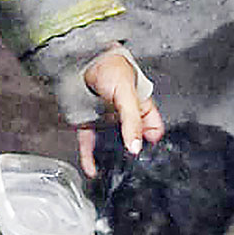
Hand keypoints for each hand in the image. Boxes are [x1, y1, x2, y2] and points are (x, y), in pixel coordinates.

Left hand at [76, 51, 164, 177]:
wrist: (79, 60)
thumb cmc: (109, 67)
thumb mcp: (126, 95)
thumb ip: (132, 121)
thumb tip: (136, 147)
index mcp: (141, 106)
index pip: (154, 129)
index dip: (153, 142)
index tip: (148, 155)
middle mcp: (124, 115)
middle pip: (132, 140)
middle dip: (132, 155)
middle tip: (131, 169)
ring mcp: (106, 120)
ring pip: (111, 145)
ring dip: (111, 160)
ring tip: (113, 174)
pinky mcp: (88, 124)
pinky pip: (90, 144)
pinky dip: (90, 158)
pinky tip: (93, 169)